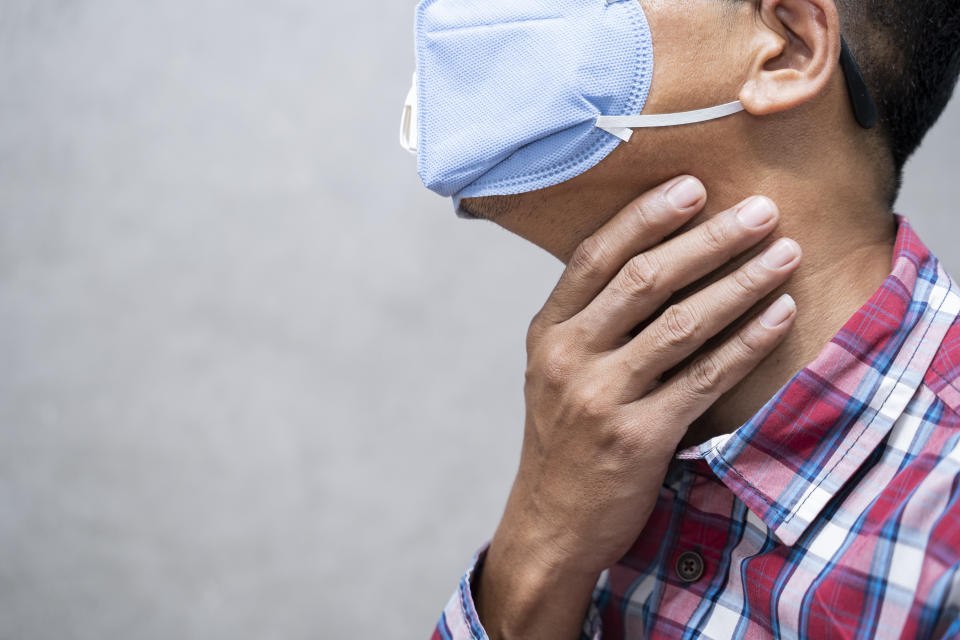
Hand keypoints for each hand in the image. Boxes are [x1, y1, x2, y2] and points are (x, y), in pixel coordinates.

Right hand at [475, 176, 801, 639]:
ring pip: (682, 324)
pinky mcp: (639, 437)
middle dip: (708, 239)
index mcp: (547, 331)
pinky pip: (705, 377)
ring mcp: (601, 397)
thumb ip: (591, 319)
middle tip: (760, 212)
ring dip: (740, 283)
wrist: (553, 522)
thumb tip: (657, 255)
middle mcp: (568, 357)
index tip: (694, 187)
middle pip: (643, 280)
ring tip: (783, 252)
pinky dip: (747, 341)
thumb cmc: (565, 437)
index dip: (645, 216)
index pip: (594, 256)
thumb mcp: (556, 369)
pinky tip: (778, 314)